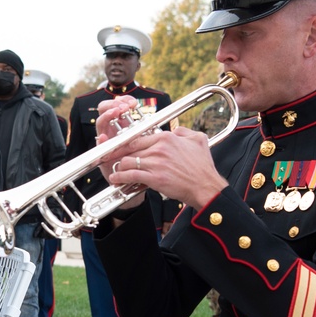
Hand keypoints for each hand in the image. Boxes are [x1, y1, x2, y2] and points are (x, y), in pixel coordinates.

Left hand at [106, 124, 228, 211]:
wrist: (205, 186)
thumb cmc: (202, 167)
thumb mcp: (198, 140)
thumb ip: (184, 131)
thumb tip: (175, 130)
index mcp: (166, 137)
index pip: (138, 138)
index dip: (125, 143)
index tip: (118, 146)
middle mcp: (159, 148)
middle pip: (130, 149)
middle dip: (118, 154)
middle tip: (110, 158)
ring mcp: (156, 163)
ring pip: (128, 161)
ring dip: (118, 167)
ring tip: (114, 171)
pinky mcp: (154, 178)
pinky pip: (131, 175)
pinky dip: (121, 177)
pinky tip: (116, 180)